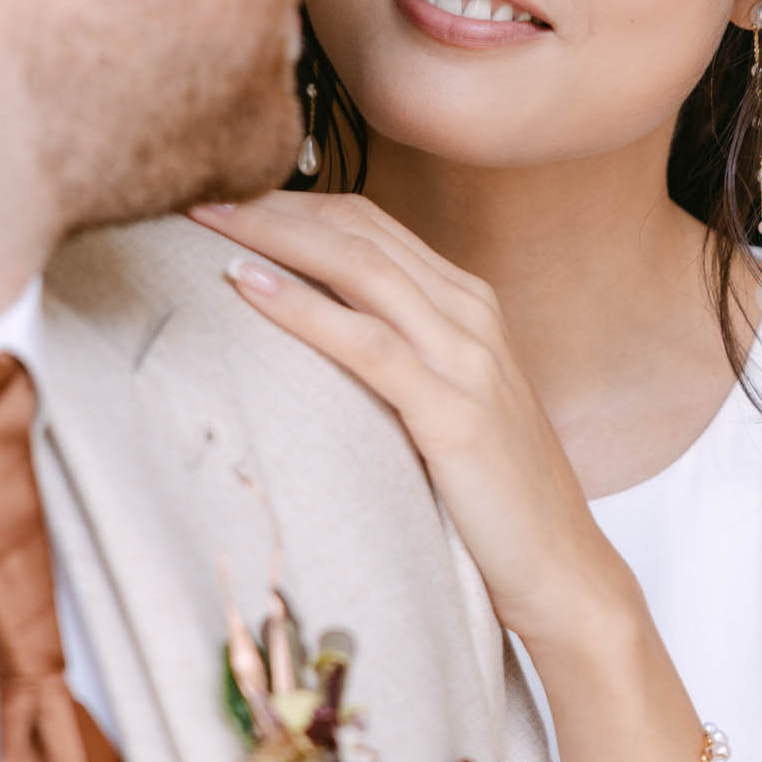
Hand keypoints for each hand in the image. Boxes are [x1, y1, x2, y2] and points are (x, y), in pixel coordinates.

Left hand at [190, 194, 632, 648]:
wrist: (561, 566)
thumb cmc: (492, 494)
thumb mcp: (444, 404)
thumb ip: (397, 358)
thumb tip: (310, 341)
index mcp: (469, 303)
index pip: (370, 224)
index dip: (296, 202)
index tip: (230, 197)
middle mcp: (471, 313)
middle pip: (358, 231)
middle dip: (273, 205)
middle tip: (199, 195)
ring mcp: (467, 358)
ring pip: (358, 268)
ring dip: (274, 237)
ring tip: (206, 221)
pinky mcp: (453, 410)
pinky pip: (366, 344)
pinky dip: (300, 307)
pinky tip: (247, 286)